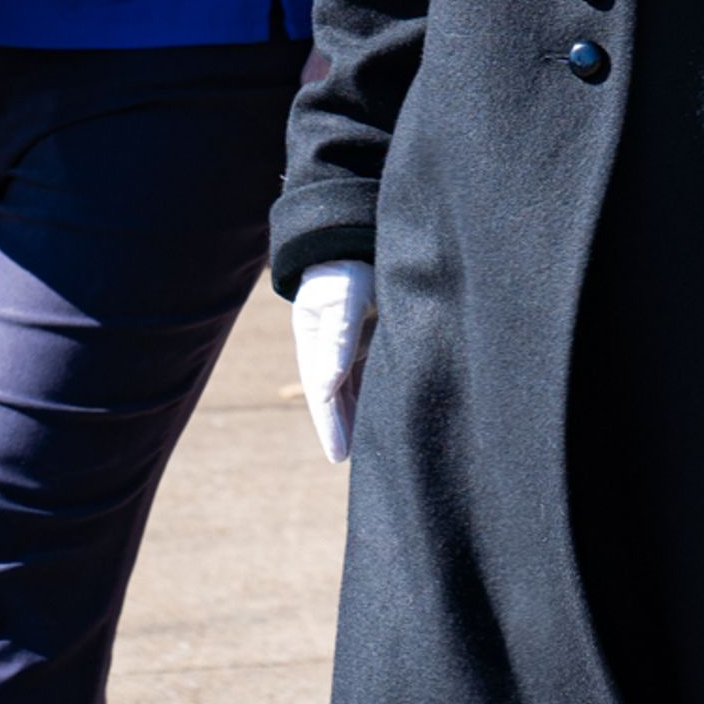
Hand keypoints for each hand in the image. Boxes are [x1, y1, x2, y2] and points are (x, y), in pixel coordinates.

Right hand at [290, 260, 377, 462]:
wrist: (360, 238)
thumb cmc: (349, 265)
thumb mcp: (344, 297)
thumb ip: (339, 336)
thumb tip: (327, 384)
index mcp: (314, 342)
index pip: (323, 394)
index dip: (331, 426)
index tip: (340, 456)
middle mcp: (332, 349)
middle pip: (337, 399)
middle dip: (345, 430)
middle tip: (359, 465)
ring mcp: (352, 345)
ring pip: (356, 391)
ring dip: (362, 418)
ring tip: (375, 452)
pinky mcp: (374, 339)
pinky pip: (373, 377)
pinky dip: (377, 398)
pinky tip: (388, 417)